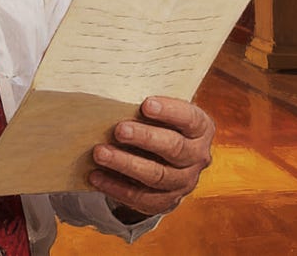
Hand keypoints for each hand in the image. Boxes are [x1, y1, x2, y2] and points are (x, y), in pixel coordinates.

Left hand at [86, 96, 213, 218]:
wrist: (163, 160)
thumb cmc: (156, 124)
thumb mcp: (159, 112)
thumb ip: (145, 106)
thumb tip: (111, 94)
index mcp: (200, 128)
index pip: (190, 118)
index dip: (169, 112)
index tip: (145, 104)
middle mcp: (198, 156)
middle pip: (174, 148)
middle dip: (145, 138)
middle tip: (119, 130)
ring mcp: (184, 182)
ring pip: (157, 176)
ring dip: (126, 164)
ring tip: (100, 152)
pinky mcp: (166, 201)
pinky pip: (141, 198)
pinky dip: (116, 187)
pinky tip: (96, 176)